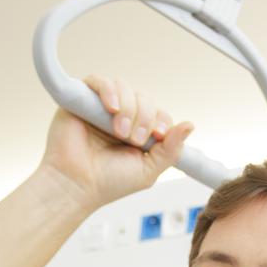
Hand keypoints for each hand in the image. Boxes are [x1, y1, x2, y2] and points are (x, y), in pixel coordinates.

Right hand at [40, 73, 193, 208]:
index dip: (161, 120)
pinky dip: (109, 90)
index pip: (158, 113)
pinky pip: (99, 81)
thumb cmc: (109, 182)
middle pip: (144, 98)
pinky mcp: (81, 99)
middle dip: (145, 117)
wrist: (76, 185)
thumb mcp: (149, 170)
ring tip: (120, 132)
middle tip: (135, 139)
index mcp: (139, 132)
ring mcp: (101, 107)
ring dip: (128, 108)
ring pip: (124, 88)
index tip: (157, 136)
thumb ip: (171, 149)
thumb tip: (190, 124)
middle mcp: (121, 117)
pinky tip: (111, 108)